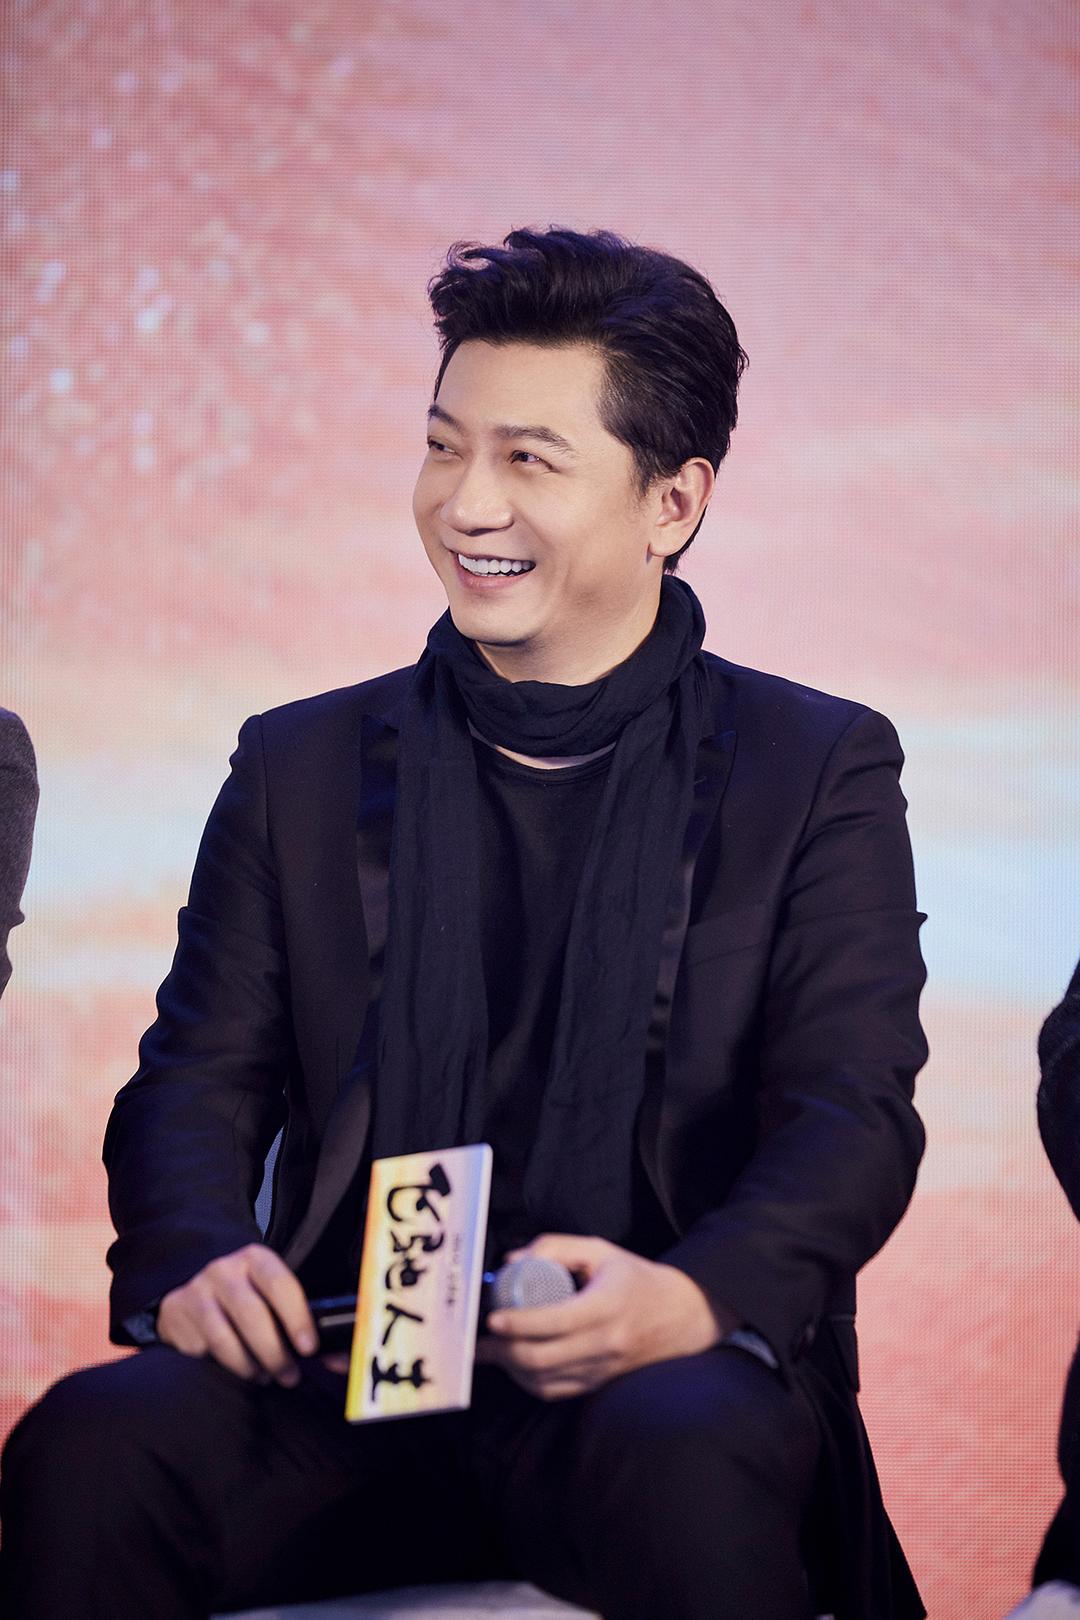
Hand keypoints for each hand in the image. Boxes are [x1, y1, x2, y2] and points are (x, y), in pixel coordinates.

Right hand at [157, 1243, 317, 1386]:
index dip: (297, 1318)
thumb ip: (306, 1325)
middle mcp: (224, 1269)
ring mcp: (196, 1290)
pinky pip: (201, 1350)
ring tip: (264, 1377)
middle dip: (275, 1352)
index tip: (309, 1349)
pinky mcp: (174, 1313)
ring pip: (224, 1338)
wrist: (191, 1292)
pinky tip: (236, 1368)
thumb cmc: (248, 1300)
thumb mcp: (273, 1299)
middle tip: (289, 1377)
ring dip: (249, 1366)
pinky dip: (222, 1366)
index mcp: (256, 1259)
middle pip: (252, 1314)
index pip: (280, 1284)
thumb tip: (343, 1361)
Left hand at [475, 1234, 737, 1400]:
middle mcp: (605, 1344)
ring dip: (511, 1370)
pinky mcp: (600, 1383)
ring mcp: (603, 1370)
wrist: (681, 1315)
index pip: (553, 1322)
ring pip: (545, 1381)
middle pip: (542, 1359)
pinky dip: (530, 1383)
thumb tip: (511, 1261)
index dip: (518, 1324)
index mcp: (605, 1307)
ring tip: (490, 1353)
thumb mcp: (599, 1250)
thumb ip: (556, 1246)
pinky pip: (557, 1391)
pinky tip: (515, 1367)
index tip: (492, 1318)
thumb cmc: (635, 1278)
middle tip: (480, 1339)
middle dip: (503, 1352)